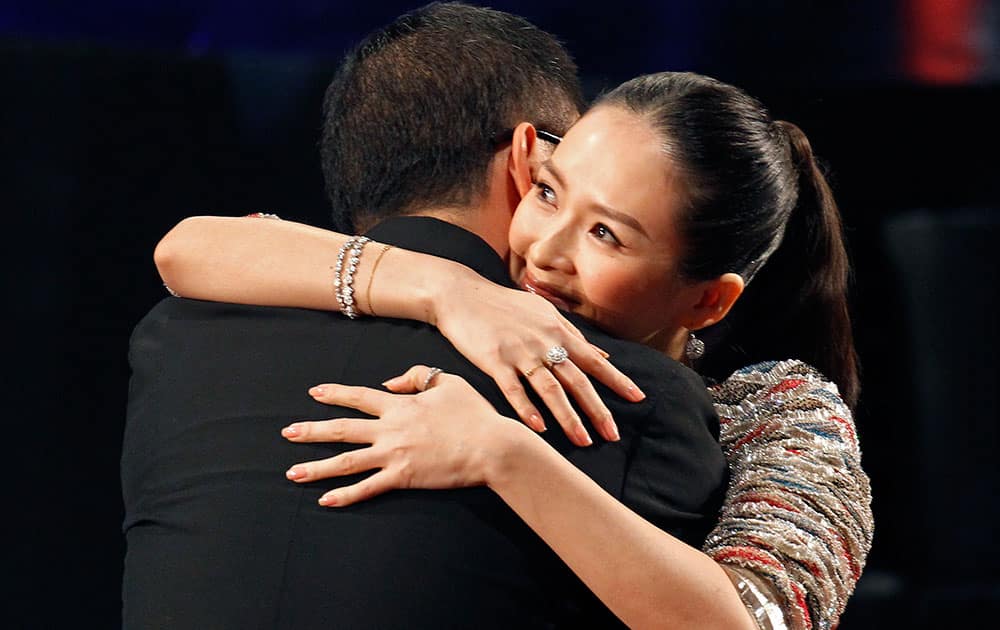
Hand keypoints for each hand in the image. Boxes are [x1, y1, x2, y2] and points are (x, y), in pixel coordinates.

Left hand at [282, 366, 530, 506]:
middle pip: (342, 429)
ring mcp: (394, 455)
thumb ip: (417, 376)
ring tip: (292, 472)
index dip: (335, 394)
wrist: (491, 446)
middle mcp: (390, 429)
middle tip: (287, 433)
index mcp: (400, 405)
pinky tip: (326, 500)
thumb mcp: (448, 383)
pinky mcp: (403, 478)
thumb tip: (390, 383)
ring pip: (346, 461)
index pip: (359, 398)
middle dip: (312, 431)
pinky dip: (345, 495)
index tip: (314, 393)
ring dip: (317, 467)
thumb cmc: (474, 414)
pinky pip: (368, 488)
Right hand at [433, 268, 642, 445]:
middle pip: (576, 380)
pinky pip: (513, 390)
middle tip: (613, 434)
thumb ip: (574, 336)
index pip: (594, 360)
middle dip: (597, 409)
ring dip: (568, 417)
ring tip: (583, 441)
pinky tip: (539, 429)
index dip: (616, 379)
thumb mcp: (544, 313)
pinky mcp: (494, 361)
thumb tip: (603, 356)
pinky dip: (527, 409)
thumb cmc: (504, 305)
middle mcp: (543, 342)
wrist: (461, 295)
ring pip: (549, 389)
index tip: (638, 397)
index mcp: (557, 331)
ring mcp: (519, 352)